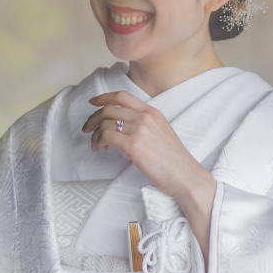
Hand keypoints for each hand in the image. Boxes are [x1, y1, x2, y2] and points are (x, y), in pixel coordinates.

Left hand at [83, 90, 215, 262]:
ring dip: (95, 133)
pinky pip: (106, 135)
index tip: (93, 103)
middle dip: (93, 117)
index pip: (123, 96)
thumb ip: (145, 124)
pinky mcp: (133, 145)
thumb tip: (124, 125)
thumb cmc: (174, 160)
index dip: (104, 97)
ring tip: (96, 144)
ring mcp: (139, 129)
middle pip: (109, 108)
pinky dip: (99, 141)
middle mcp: (145, 117)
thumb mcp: (162, 132)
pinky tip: (101, 149)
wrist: (186, 176)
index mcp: (152, 112)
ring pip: (105, 122)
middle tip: (87, 128)